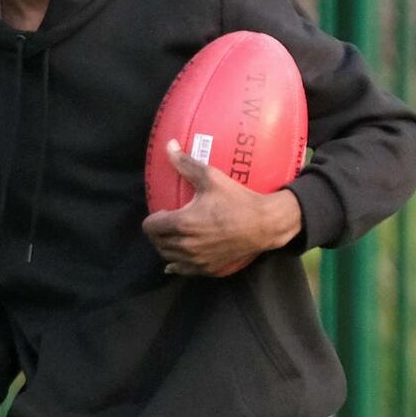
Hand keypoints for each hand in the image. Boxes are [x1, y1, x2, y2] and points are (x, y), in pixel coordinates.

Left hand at [142, 138, 302, 277]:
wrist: (266, 224)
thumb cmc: (238, 199)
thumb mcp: (211, 178)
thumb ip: (186, 164)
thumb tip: (168, 146)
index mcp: (182, 224)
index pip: (149, 227)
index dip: (153, 218)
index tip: (164, 212)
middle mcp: (186, 246)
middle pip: (156, 243)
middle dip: (158, 232)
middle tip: (168, 222)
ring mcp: (197, 260)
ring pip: (167, 257)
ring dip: (166, 247)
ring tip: (174, 236)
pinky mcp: (208, 269)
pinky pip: (183, 270)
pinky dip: (177, 264)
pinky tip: (177, 260)